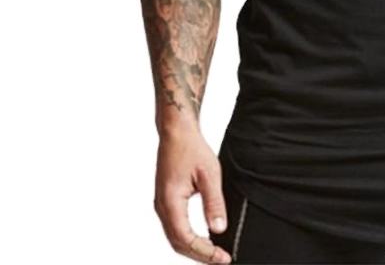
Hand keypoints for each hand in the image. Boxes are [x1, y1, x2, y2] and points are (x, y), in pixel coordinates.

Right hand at [153, 126, 231, 263]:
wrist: (176, 132)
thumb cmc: (192, 148)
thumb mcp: (209, 173)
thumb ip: (214, 202)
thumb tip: (219, 229)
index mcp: (171, 201)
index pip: (185, 239)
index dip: (205, 252)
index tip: (223, 258)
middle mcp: (162, 207)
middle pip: (178, 243)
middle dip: (199, 255)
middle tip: (221, 260)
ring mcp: (161, 205)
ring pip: (175, 238)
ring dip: (193, 248)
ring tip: (215, 253)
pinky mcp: (165, 201)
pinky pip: (174, 228)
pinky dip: (188, 238)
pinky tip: (203, 238)